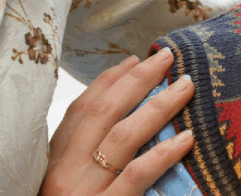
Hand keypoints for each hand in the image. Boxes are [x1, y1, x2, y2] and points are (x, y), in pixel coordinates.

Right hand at [40, 48, 195, 194]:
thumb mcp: (63, 188)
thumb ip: (82, 163)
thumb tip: (117, 128)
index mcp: (54, 164)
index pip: (80, 110)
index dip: (107, 81)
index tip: (133, 61)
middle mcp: (66, 172)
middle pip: (103, 112)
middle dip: (137, 80)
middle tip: (166, 58)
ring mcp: (85, 190)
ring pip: (123, 135)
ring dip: (158, 106)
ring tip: (185, 86)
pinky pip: (137, 174)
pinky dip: (162, 153)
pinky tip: (186, 138)